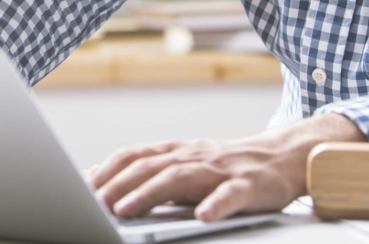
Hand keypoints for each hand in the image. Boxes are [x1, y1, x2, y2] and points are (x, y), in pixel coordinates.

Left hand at [88, 113, 365, 220]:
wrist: (286, 157)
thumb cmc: (230, 168)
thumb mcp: (189, 167)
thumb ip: (154, 174)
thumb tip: (106, 186)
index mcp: (178, 151)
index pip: (135, 156)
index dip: (108, 170)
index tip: (81, 186)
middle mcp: (195, 155)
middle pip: (150, 166)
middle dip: (119, 184)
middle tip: (95, 203)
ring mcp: (221, 169)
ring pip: (181, 177)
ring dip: (150, 192)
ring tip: (128, 209)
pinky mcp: (249, 185)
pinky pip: (231, 195)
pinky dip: (215, 204)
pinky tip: (202, 216)